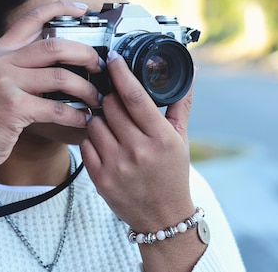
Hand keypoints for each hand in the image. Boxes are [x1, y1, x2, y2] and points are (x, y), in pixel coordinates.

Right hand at [0, 0, 102, 166]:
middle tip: (99, 66)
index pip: (31, 19)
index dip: (59, 8)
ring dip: (86, 89)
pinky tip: (84, 120)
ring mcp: (5, 83)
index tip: (81, 9)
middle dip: (85, 54)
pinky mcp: (13, 107)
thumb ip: (20, 66)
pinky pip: (56, 108)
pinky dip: (76, 115)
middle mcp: (0, 61)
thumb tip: (60, 60)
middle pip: (55, 46)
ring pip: (61, 76)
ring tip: (96, 98)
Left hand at [81, 51, 195, 230]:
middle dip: (111, 96)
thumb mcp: (181, 139)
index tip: (113, 59)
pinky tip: (105, 141)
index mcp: (160, 138)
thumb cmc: (172, 174)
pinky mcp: (99, 177)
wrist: (162, 218)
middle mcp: (137, 151)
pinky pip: (85, 142)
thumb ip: (181, 103)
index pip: (134, 97)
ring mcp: (116, 165)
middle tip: (115, 99)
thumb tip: (192, 71)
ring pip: (94, 121)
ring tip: (112, 123)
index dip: (121, 73)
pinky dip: (92, 137)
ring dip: (100, 116)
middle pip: (110, 105)